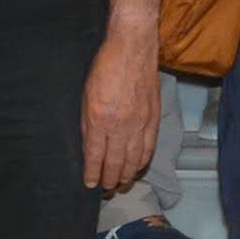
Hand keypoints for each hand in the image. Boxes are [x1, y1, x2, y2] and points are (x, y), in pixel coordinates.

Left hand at [79, 40, 158, 192]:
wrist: (132, 48)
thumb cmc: (105, 67)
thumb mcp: (86, 96)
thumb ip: (88, 124)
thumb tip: (90, 148)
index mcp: (100, 119)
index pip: (95, 156)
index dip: (92, 173)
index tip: (90, 184)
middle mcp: (121, 125)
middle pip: (115, 162)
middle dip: (110, 180)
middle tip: (106, 191)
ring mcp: (140, 123)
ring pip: (133, 159)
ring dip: (127, 175)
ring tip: (121, 185)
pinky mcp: (153, 117)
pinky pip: (148, 147)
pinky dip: (142, 161)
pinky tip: (137, 168)